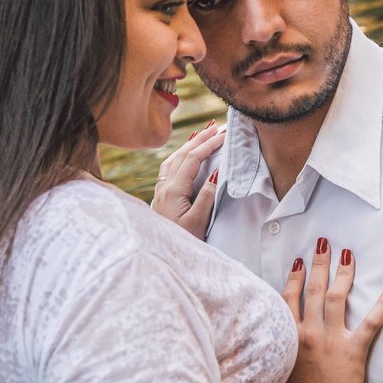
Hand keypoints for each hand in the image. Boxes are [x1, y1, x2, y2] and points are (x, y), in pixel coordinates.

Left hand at [151, 120, 225, 237]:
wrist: (159, 256)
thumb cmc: (182, 242)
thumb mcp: (198, 222)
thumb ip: (206, 197)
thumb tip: (215, 173)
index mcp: (173, 191)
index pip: (192, 160)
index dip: (208, 145)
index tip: (223, 135)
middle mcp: (163, 187)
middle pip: (181, 155)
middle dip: (199, 139)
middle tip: (215, 126)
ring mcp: (160, 191)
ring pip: (173, 159)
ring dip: (188, 145)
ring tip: (202, 135)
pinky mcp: (161, 197)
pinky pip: (169, 168)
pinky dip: (180, 156)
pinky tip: (185, 155)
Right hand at [279, 238, 382, 382]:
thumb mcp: (276, 370)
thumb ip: (278, 349)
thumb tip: (276, 338)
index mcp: (287, 337)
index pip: (288, 299)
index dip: (294, 279)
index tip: (298, 262)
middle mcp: (308, 332)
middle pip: (313, 290)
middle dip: (319, 264)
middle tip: (324, 244)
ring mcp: (331, 340)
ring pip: (336, 297)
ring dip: (343, 273)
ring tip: (348, 255)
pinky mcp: (353, 351)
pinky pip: (372, 322)